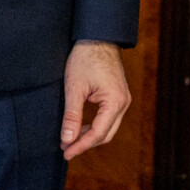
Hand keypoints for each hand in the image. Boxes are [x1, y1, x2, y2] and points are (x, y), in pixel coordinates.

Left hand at [61, 40, 130, 159]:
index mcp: (115, 101)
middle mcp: (123, 102)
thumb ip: (72, 116)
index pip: (98, 133)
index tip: (65, 152)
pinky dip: (95, 126)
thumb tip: (67, 139)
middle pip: (106, 134)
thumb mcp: (74, 88)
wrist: (97, 37)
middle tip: (66, 149)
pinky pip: (108, 118)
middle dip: (85, 143)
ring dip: (90, 135)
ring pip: (108, 127)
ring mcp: (123, 99)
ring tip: (70, 139)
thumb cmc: (85, 59)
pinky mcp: (118, 95)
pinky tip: (80, 127)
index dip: (81, 145)